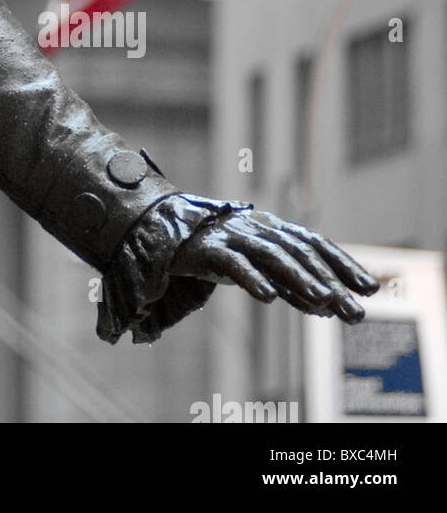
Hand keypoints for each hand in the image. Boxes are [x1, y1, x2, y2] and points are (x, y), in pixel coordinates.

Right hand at [169, 208, 379, 321]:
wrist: (168, 232)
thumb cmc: (222, 250)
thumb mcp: (261, 267)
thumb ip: (292, 285)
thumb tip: (328, 306)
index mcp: (273, 228)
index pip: (315, 243)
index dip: (344, 264)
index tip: (371, 288)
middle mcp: (257, 227)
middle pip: (300, 252)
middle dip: (331, 281)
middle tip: (356, 311)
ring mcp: (233, 235)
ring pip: (272, 255)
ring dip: (300, 278)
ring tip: (323, 301)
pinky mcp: (209, 248)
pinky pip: (233, 263)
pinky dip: (252, 278)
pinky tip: (268, 297)